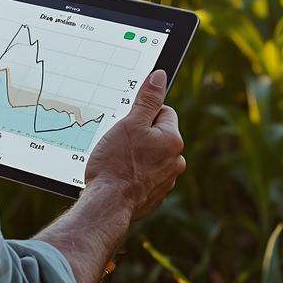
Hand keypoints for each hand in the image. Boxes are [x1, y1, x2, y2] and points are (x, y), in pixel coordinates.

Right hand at [83, 70, 185, 220]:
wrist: (107, 205)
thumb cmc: (116, 163)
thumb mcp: (130, 123)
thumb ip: (147, 99)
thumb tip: (159, 76)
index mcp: (173, 141)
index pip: (164, 112)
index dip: (143, 113)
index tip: (128, 123)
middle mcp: (175, 162)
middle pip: (158, 135)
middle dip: (140, 136)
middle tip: (120, 142)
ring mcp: (166, 181)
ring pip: (151, 156)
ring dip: (137, 155)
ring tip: (118, 161)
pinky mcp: (154, 196)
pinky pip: (145, 176)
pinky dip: (134, 174)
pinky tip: (120, 176)